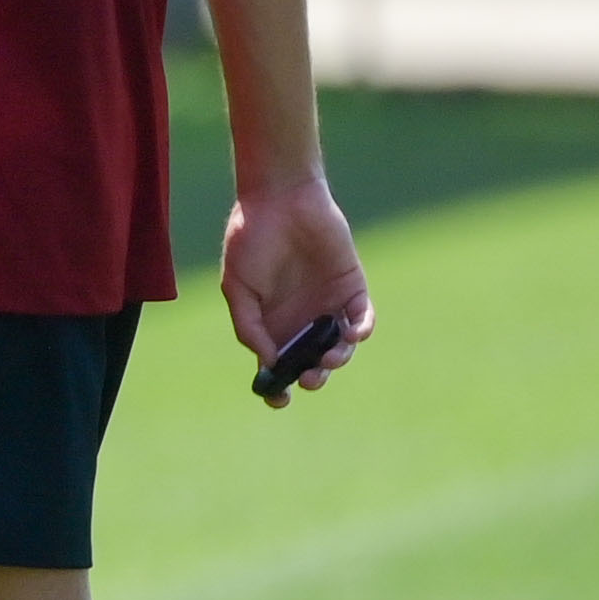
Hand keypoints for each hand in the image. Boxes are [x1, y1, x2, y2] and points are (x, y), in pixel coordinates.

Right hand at [219, 175, 369, 390]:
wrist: (280, 200)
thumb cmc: (250, 239)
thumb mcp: (237, 286)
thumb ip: (249, 325)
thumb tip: (268, 361)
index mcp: (270, 322)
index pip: (276, 364)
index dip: (277, 386)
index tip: (279, 399)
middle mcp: (300, 319)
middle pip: (311, 362)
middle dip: (312, 377)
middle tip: (309, 378)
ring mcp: (327, 306)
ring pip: (339, 347)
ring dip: (337, 359)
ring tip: (329, 358)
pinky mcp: (352, 288)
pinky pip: (362, 319)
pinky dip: (360, 331)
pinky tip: (351, 333)